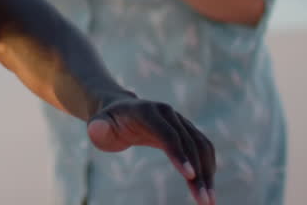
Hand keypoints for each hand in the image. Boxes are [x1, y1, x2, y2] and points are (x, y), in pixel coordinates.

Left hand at [88, 97, 216, 204]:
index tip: (189, 176)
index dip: (179, 153)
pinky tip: (207, 188)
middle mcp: (168, 113)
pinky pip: (203, 149)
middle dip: (199, 173)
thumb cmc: (107, 123)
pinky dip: (208, 168)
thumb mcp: (98, 126)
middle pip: (189, 143)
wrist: (118, 111)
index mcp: (147, 110)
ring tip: (208, 201)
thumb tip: (97, 129)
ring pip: (201, 146)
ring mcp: (180, 120)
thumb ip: (97, 129)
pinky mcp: (187, 130)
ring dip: (208, 174)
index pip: (167, 133)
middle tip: (204, 201)